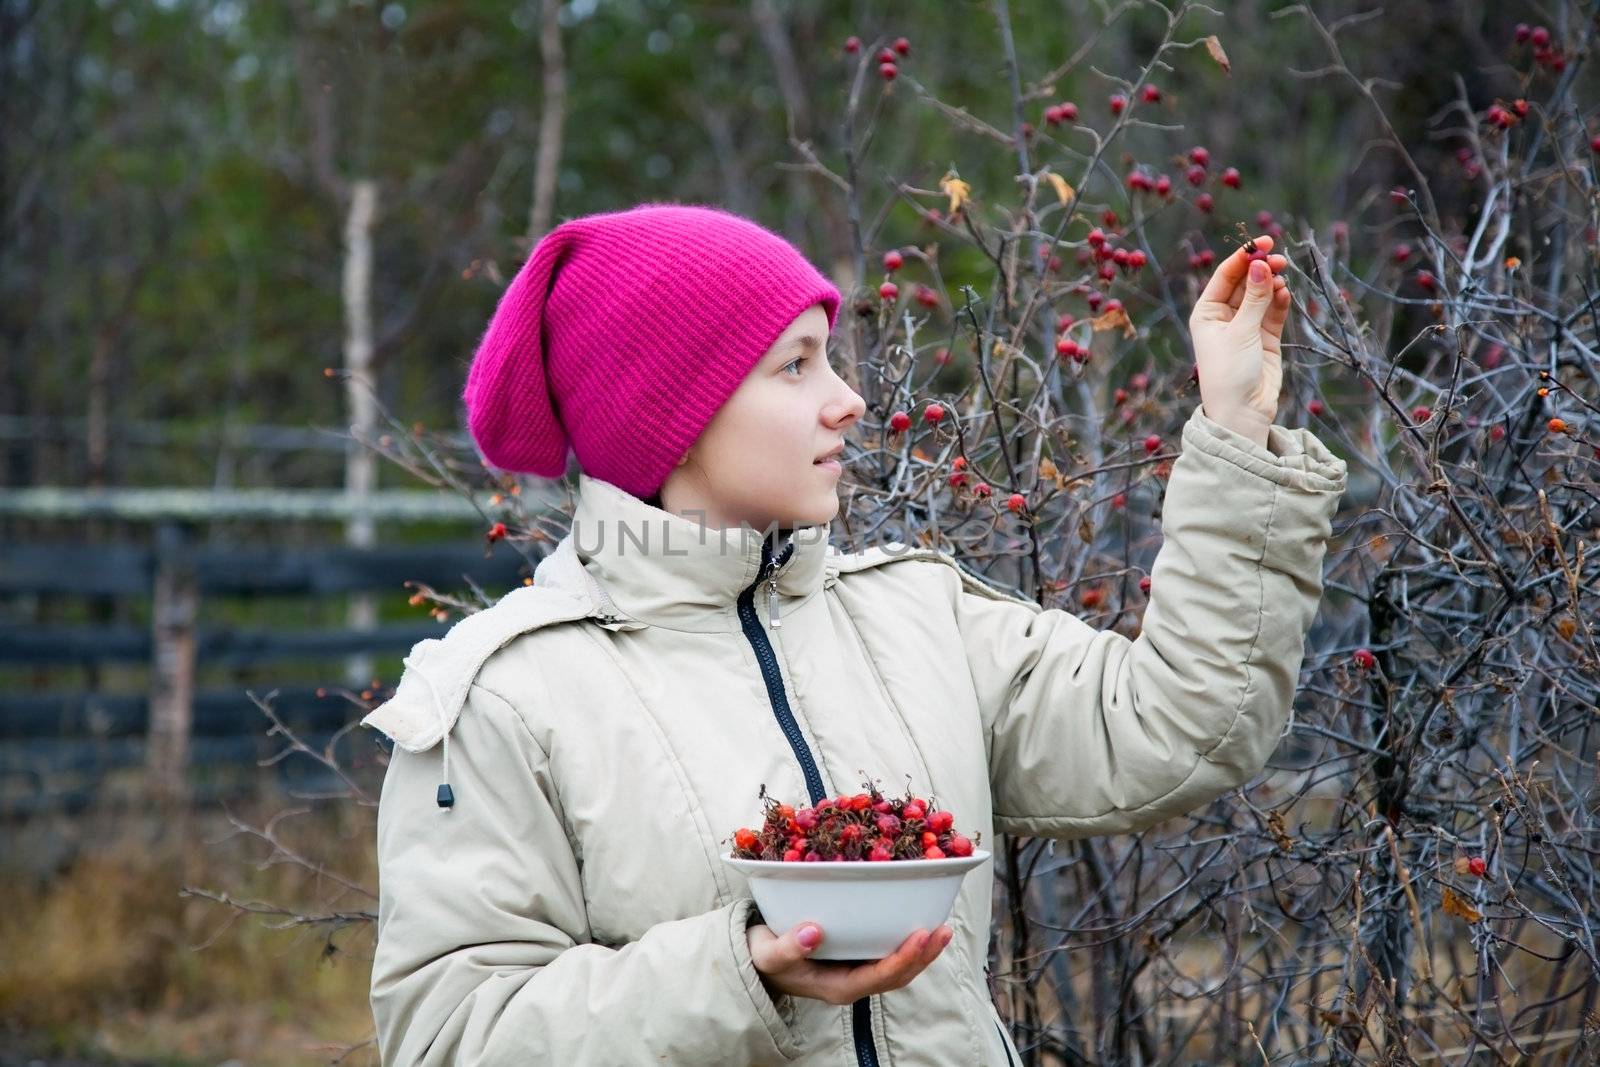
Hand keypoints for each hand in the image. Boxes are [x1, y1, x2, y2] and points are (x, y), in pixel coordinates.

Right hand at [747, 920, 952, 1006]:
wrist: (757, 963)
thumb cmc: (763, 957)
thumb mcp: (768, 952)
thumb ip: (788, 946)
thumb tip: (814, 931)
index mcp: (837, 987)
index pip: (878, 976)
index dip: (903, 958)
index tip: (920, 935)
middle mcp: (853, 983)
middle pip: (897, 975)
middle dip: (922, 955)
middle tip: (942, 929)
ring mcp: (856, 974)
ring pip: (897, 968)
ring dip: (921, 951)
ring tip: (942, 929)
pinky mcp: (856, 960)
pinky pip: (888, 957)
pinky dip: (907, 944)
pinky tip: (919, 925)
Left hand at [1189, 233, 1290, 442]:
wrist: (1243, 413)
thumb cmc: (1231, 373)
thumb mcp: (1241, 332)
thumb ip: (1254, 298)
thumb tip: (1261, 264)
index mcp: (1206, 314)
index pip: (1225, 276)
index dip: (1243, 257)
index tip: (1264, 241)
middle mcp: (1224, 318)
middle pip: (1244, 282)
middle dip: (1261, 268)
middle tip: (1280, 258)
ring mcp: (1245, 327)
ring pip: (1260, 294)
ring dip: (1272, 283)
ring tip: (1283, 275)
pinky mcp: (1265, 338)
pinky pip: (1273, 311)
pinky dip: (1279, 300)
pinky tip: (1285, 292)